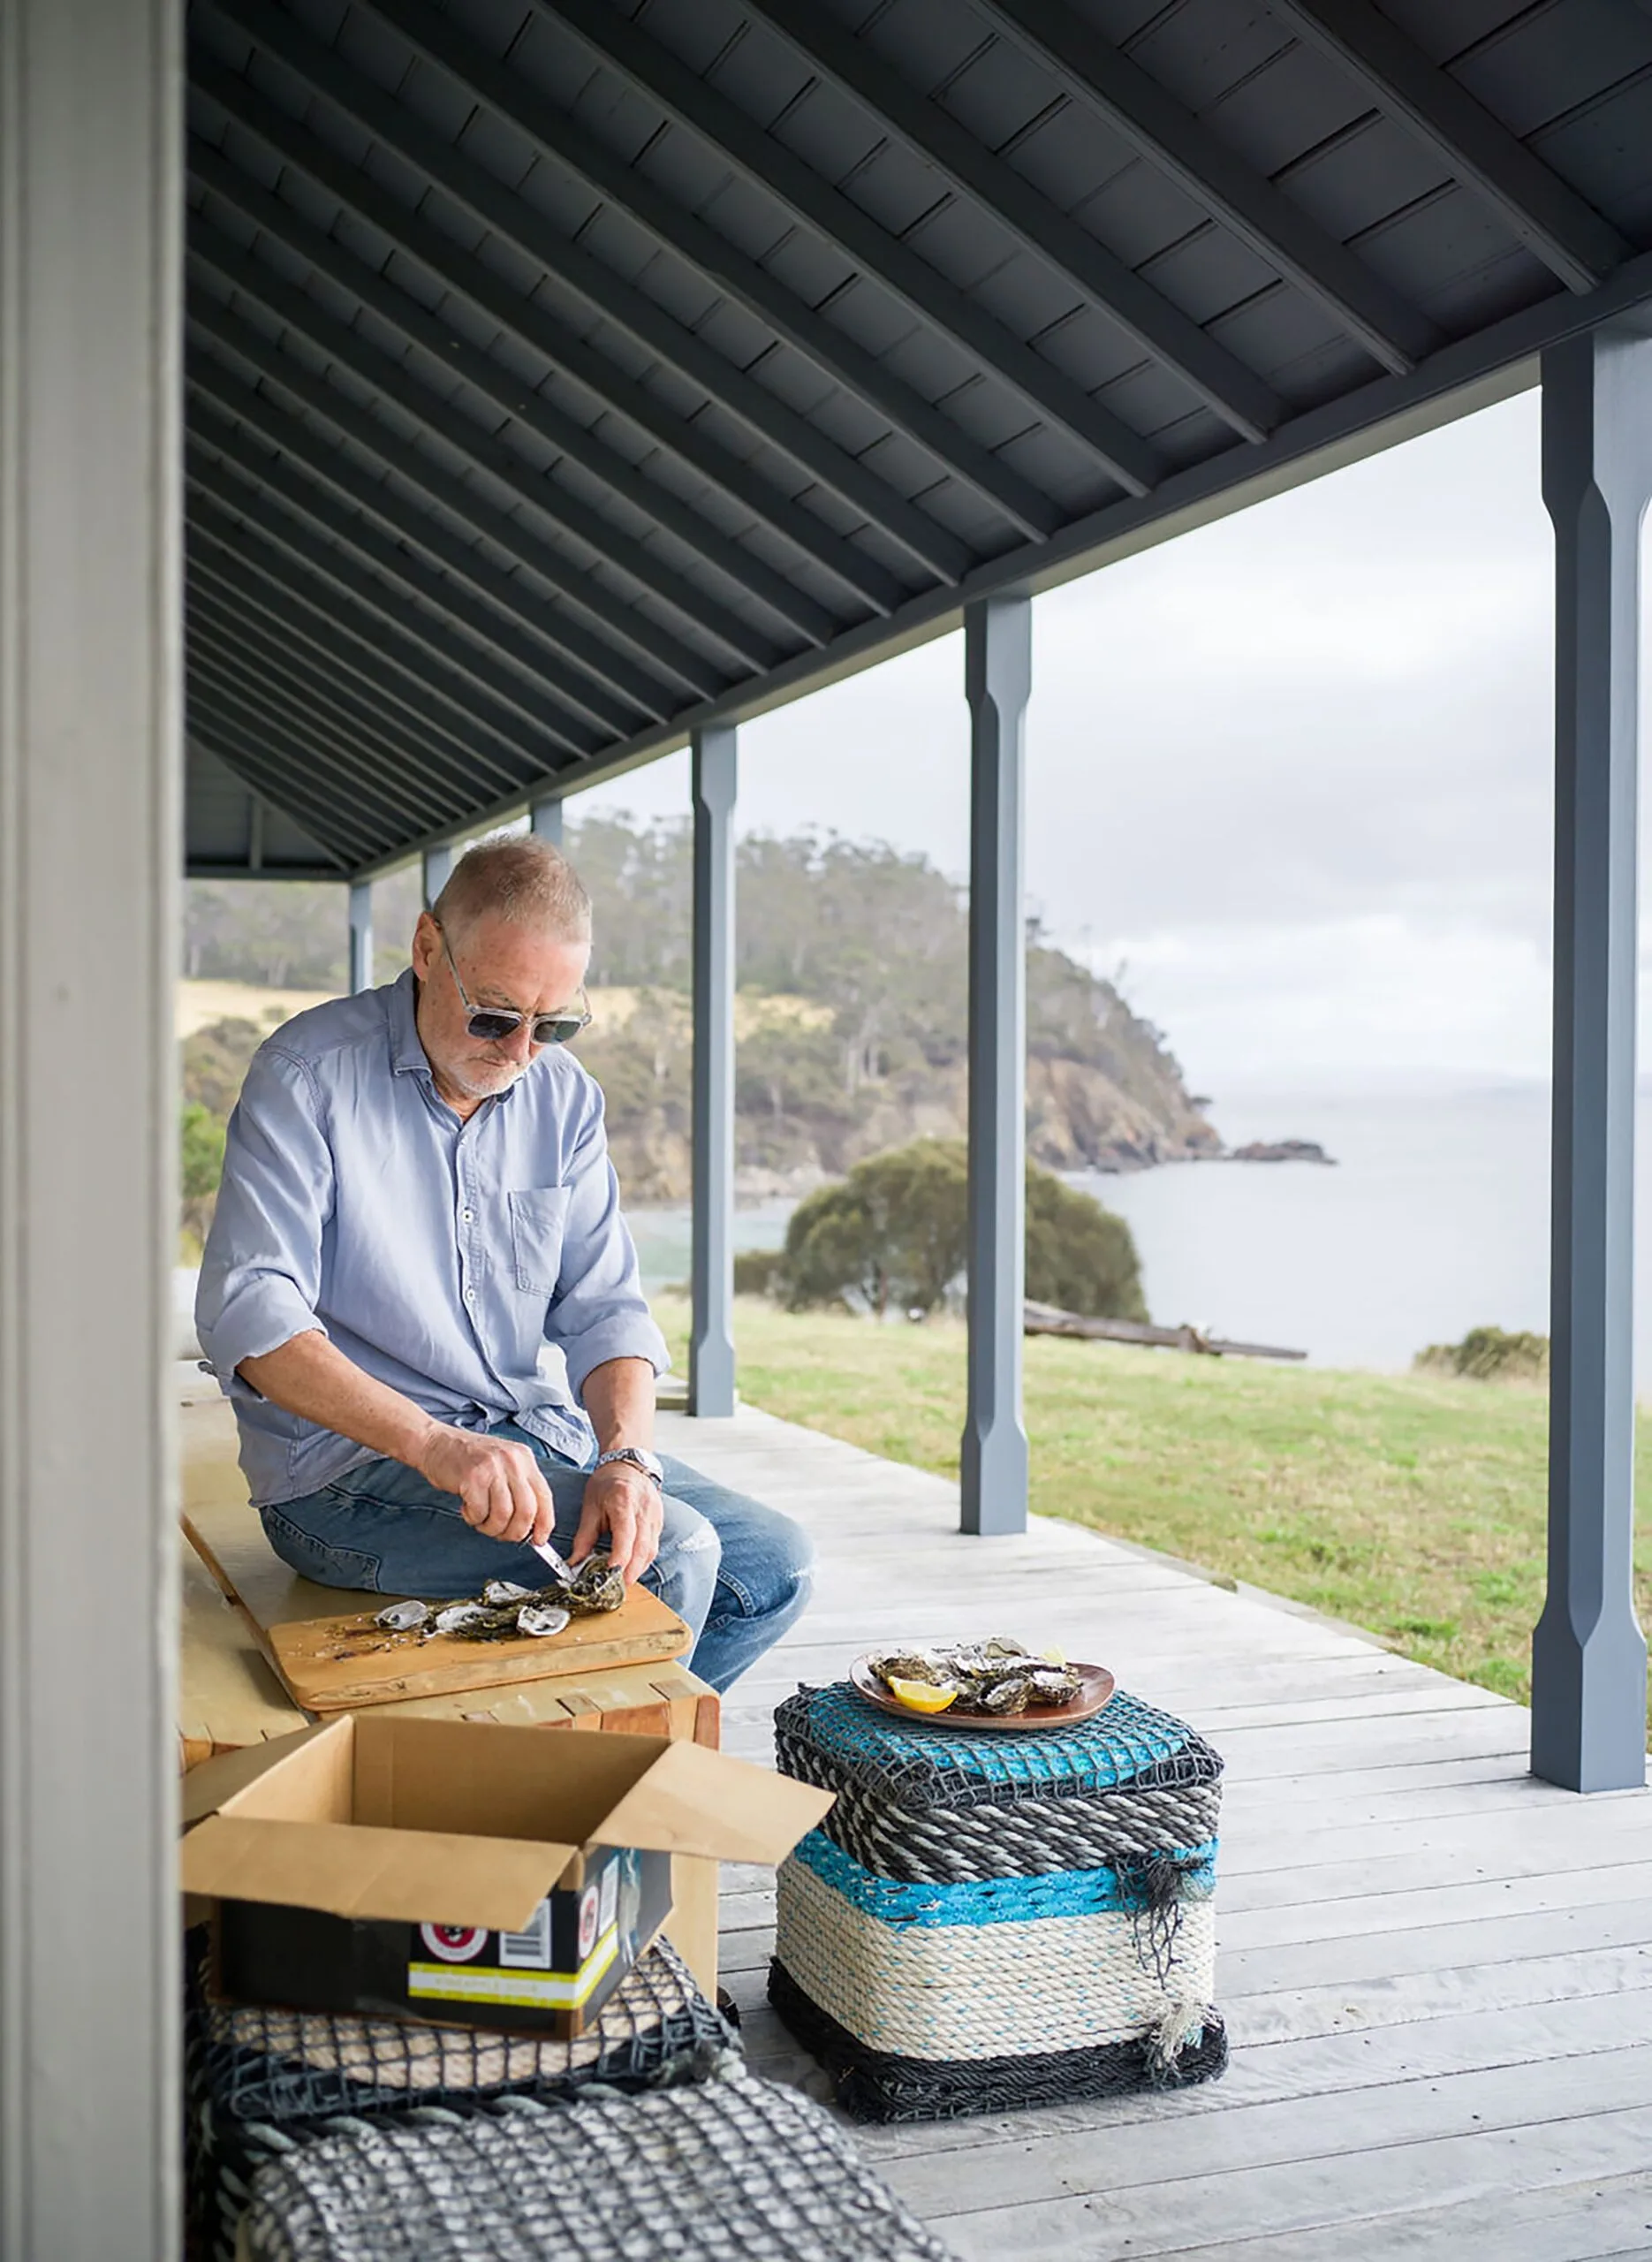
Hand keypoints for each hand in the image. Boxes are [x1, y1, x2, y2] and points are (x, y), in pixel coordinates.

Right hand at [418, 1424, 555, 1547]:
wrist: (435, 1442)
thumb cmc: (468, 1459)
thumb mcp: (503, 1465)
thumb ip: (518, 1489)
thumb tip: (531, 1526)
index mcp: (524, 1459)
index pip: (545, 1497)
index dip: (544, 1524)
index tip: (539, 1541)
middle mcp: (512, 1461)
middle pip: (527, 1511)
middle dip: (516, 1532)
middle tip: (502, 1534)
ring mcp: (493, 1467)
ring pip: (504, 1515)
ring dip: (491, 1528)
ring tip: (481, 1520)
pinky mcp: (472, 1477)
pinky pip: (480, 1513)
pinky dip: (474, 1519)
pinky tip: (467, 1509)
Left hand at [570, 1463, 662, 1584]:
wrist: (627, 1465)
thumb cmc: (607, 1484)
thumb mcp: (590, 1507)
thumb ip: (583, 1537)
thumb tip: (573, 1564)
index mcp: (624, 1500)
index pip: (626, 1534)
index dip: (620, 1557)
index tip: (610, 1574)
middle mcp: (644, 1508)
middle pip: (642, 1547)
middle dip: (631, 1570)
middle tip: (618, 1587)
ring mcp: (655, 1515)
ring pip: (651, 1549)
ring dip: (638, 1568)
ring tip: (624, 1580)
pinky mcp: (659, 1521)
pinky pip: (654, 1545)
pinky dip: (643, 1559)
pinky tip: (633, 1567)